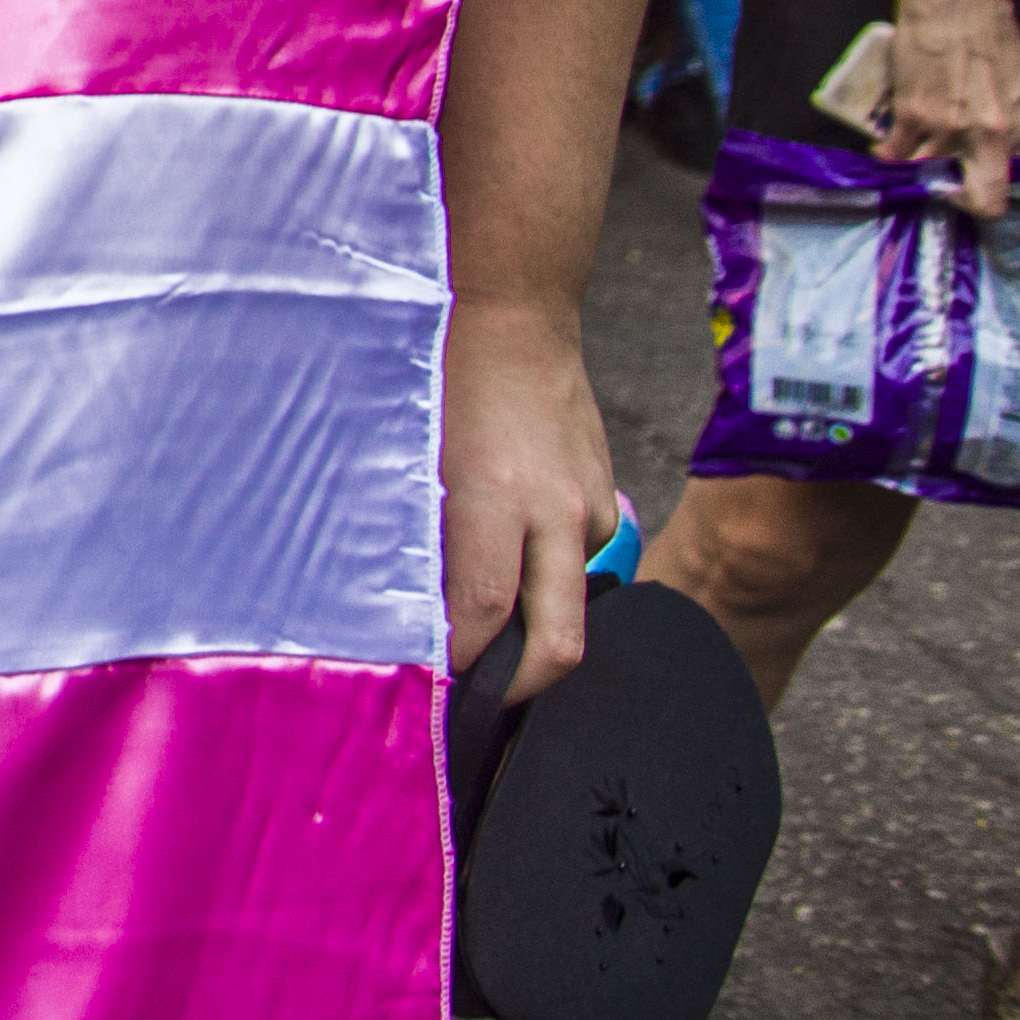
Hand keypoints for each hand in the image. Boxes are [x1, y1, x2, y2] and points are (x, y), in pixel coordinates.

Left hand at [441, 296, 621, 696]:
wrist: (514, 315)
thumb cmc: (442, 378)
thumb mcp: (411, 456)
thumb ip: (417, 535)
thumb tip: (413, 613)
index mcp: (495, 499)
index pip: (484, 615)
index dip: (461, 666)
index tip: (435, 690)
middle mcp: (554, 512)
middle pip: (558, 645)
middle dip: (521, 689)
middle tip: (481, 704)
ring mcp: (589, 508)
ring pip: (574, 606)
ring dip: (535, 630)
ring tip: (487, 636)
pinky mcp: (608, 499)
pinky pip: (580, 561)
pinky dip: (548, 575)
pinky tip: (510, 556)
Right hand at [874, 0, 1019, 217]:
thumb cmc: (990, 34)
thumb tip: (1011, 149)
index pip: (1019, 183)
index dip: (998, 186)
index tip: (982, 183)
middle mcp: (991, 136)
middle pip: (985, 203)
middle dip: (966, 204)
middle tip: (951, 190)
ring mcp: (949, 129)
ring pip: (930, 180)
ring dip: (919, 174)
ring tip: (913, 161)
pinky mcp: (911, 116)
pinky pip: (895, 157)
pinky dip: (887, 157)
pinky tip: (886, 150)